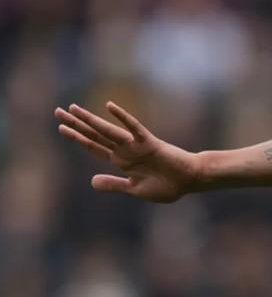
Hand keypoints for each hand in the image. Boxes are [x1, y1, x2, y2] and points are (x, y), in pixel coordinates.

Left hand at [54, 101, 200, 202]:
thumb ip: (114, 184)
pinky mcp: (149, 143)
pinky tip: (109, 107)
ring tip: (72, 109)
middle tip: (57, 111)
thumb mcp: (135, 189)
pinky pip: (134, 128)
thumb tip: (91, 182)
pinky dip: (122, 118)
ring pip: (107, 130)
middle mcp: (125, 151)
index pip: (93, 147)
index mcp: (121, 162)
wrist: (189, 181)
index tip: (61, 128)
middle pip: (95, 135)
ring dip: (90, 120)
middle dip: (76, 124)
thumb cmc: (166, 186)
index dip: (77, 138)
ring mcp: (135, 146)